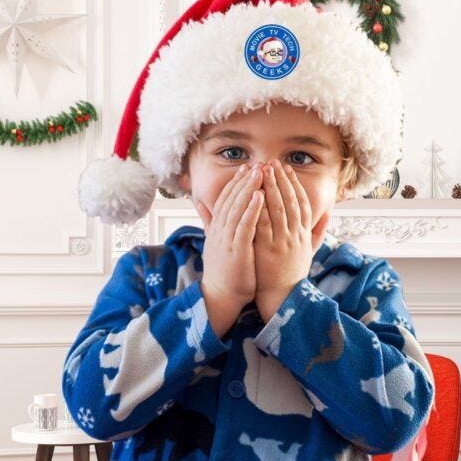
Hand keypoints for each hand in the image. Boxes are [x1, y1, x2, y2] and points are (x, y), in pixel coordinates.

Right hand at [197, 163, 264, 310]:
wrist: (221, 296)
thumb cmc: (223, 270)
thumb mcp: (214, 242)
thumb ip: (210, 222)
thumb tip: (200, 203)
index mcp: (217, 229)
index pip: (225, 200)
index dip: (235, 183)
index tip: (246, 168)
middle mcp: (219, 231)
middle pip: (231, 199)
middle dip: (244, 180)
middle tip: (256, 164)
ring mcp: (226, 240)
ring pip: (237, 208)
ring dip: (248, 189)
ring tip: (260, 173)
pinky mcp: (236, 250)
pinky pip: (244, 226)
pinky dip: (251, 210)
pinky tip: (259, 196)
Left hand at [254, 159, 329, 317]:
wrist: (282, 298)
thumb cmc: (293, 275)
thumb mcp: (311, 252)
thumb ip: (319, 231)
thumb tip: (328, 212)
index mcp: (305, 235)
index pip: (302, 204)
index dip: (294, 185)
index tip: (287, 170)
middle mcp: (296, 236)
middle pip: (290, 202)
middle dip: (280, 180)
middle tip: (272, 162)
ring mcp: (282, 243)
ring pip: (278, 209)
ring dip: (269, 188)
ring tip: (262, 171)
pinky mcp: (267, 250)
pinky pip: (263, 225)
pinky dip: (259, 208)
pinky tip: (252, 194)